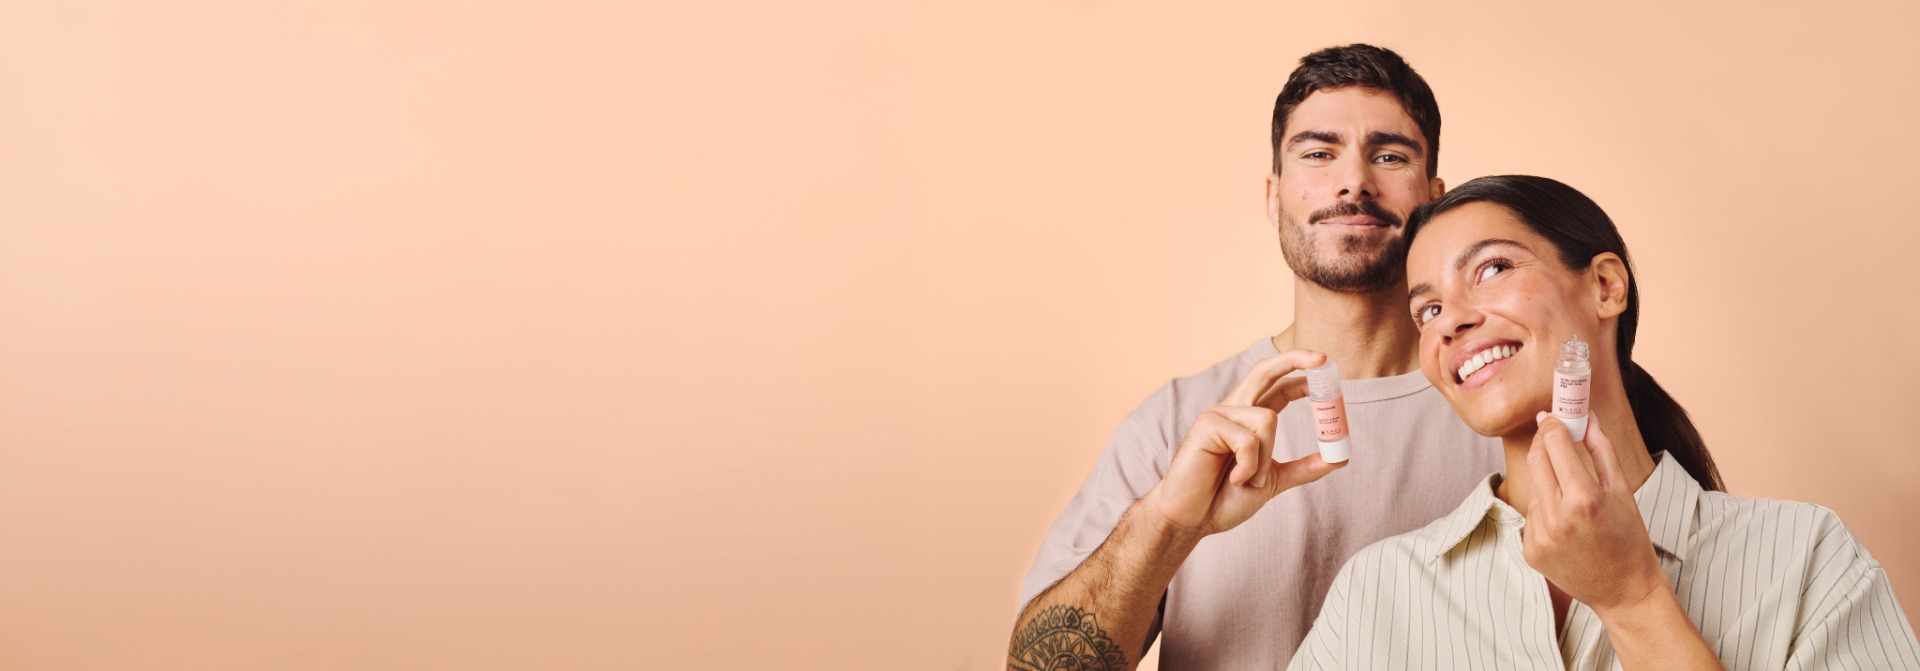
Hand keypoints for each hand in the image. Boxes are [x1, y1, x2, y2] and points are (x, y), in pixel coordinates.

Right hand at [1143, 349, 1346, 538]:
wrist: (1192, 519)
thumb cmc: (1223, 499)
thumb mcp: (1273, 481)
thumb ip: (1303, 468)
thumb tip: (1338, 458)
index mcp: (1247, 418)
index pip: (1277, 386)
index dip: (1301, 376)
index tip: (1326, 369)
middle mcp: (1233, 410)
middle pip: (1265, 371)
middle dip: (1294, 359)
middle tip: (1323, 359)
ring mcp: (1218, 414)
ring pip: (1268, 419)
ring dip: (1265, 459)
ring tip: (1246, 479)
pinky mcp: (1207, 425)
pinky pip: (1249, 439)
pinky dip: (1249, 467)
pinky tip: (1233, 479)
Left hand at [1520, 412, 1666, 615]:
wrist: (1623, 591)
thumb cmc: (1629, 538)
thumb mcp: (1622, 490)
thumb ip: (1601, 449)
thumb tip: (1585, 416)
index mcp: (1584, 499)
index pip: (1554, 443)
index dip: (1553, 424)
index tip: (1554, 415)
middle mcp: (1557, 517)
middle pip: (1537, 459)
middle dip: (1544, 441)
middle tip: (1552, 433)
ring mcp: (1539, 536)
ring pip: (1534, 488)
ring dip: (1548, 480)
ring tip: (1574, 495)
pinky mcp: (1529, 550)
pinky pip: (1531, 515)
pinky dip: (1545, 509)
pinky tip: (1567, 524)